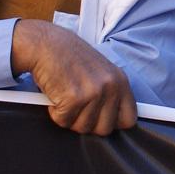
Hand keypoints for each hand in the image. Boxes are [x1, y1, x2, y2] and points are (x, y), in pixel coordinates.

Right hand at [11, 19, 136, 134]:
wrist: (45, 44)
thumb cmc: (68, 57)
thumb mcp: (100, 72)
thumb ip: (109, 93)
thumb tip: (113, 119)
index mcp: (120, 81)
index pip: (129, 119)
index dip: (112, 123)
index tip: (100, 119)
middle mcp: (110, 87)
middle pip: (105, 129)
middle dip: (88, 123)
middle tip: (76, 106)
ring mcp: (93, 93)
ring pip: (83, 128)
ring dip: (70, 117)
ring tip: (65, 96)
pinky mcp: (73, 99)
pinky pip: (64, 121)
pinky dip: (55, 112)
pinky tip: (55, 94)